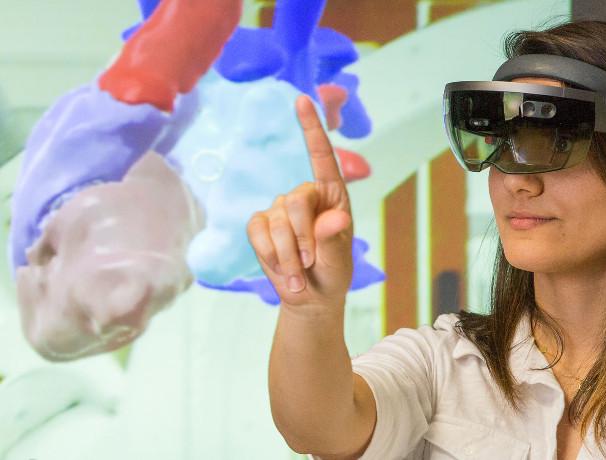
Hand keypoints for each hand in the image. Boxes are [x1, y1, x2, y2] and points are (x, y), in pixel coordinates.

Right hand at [246, 96, 353, 311]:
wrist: (310, 297)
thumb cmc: (332, 273)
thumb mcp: (339, 259)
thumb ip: (334, 239)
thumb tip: (336, 218)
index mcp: (332, 196)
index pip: (322, 156)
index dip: (311, 128)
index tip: (302, 99)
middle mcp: (305, 196)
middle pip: (295, 201)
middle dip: (302, 238)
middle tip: (310, 264)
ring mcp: (279, 209)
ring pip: (275, 222)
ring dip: (287, 254)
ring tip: (299, 273)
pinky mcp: (260, 225)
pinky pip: (257, 232)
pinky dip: (269, 255)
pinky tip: (282, 269)